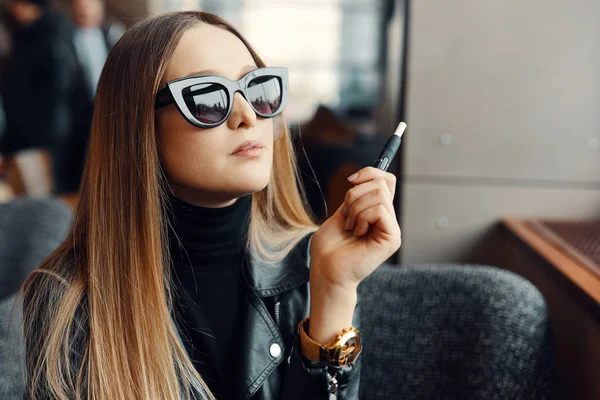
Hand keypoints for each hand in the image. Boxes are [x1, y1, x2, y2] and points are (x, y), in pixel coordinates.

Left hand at [310, 167, 400, 290]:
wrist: (326, 271)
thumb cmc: (329, 247)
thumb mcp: (341, 212)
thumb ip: (356, 195)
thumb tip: (364, 175)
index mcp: (377, 212)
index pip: (386, 180)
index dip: (370, 172)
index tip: (350, 181)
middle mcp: (388, 219)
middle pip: (381, 183)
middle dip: (355, 194)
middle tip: (346, 216)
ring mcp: (392, 229)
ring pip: (379, 194)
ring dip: (355, 208)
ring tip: (350, 227)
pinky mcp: (392, 238)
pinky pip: (379, 210)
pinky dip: (362, 217)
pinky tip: (357, 233)